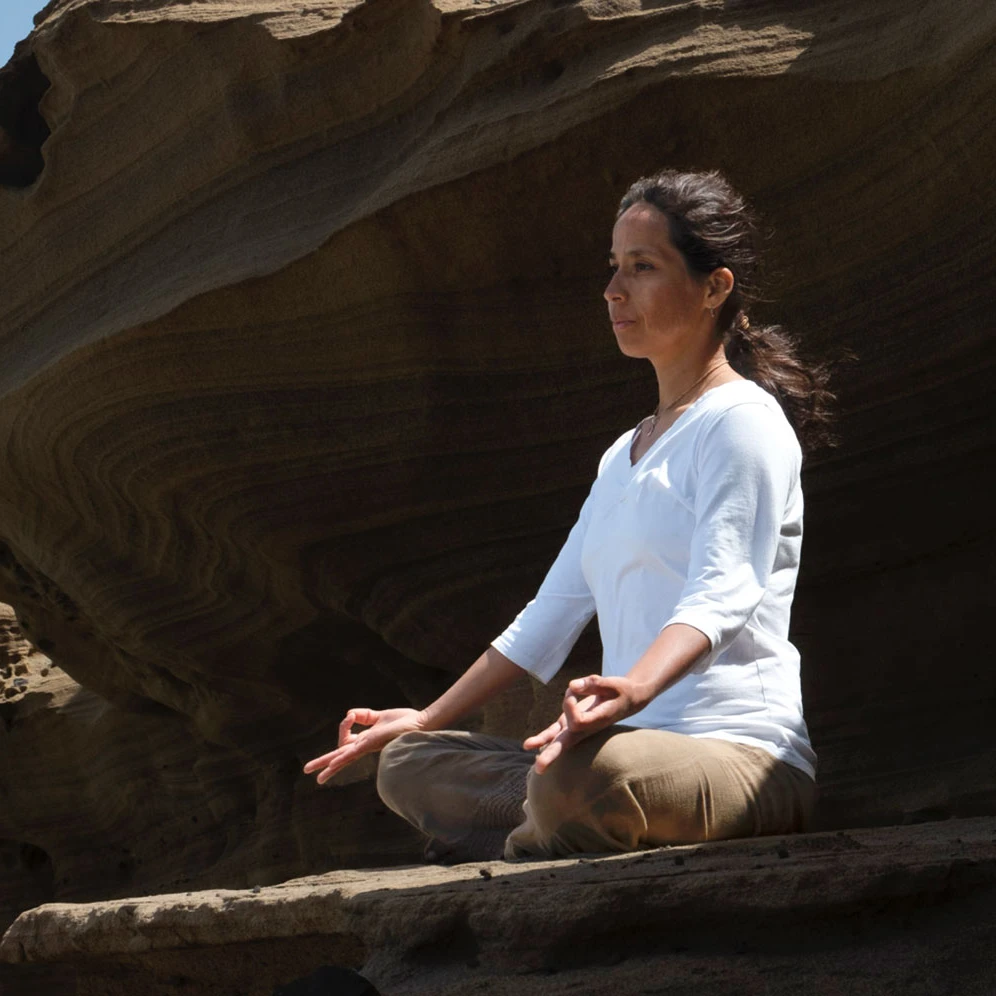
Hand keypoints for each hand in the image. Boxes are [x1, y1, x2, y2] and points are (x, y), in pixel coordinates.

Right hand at [303, 707, 426, 784]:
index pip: (345, 740)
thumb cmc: (405, 721)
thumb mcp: (380, 716)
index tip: (350, 716)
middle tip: (308, 772)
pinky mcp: (373, 743)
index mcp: (366, 741)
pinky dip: (343, 758)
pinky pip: (354, 751)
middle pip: (339, 756)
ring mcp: (368, 746)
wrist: (422, 723)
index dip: (343, 726)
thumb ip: (364, 715)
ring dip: (329, 765)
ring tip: (317, 776)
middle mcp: (365, 746)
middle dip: (324, 763)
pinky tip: (333, 764)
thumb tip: (348, 714)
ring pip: (343, 757)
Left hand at [523, 674, 648, 773]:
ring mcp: (576, 728)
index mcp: (597, 721)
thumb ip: (592, 684)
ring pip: (558, 743)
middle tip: (539, 769)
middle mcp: (586, 728)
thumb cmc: (620, 691)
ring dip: (544, 750)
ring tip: (526, 751)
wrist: (627, 700)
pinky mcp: (569, 723)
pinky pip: (554, 733)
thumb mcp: (611, 683)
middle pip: (566, 744)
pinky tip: (528, 745)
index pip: (577, 721)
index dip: (569, 704)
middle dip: (552, 755)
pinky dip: (542, 738)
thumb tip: (570, 686)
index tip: (572, 690)